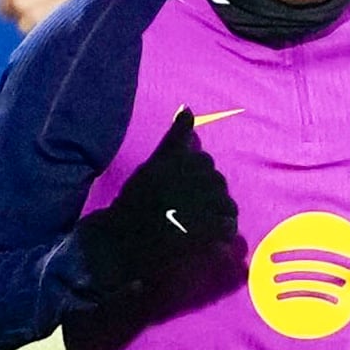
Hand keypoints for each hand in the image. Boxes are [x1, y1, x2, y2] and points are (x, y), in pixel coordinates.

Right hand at [73, 109, 239, 295]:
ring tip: (197, 228)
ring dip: (216, 216)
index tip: (178, 193)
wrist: (122, 241)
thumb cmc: (134, 203)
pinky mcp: (210, 230)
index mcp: (184, 160)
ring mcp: (207, 204)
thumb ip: (175, 138)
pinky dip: (220, 235)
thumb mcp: (154, 164)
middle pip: (218, 183)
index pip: (204, 162)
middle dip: (207, 197)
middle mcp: (198, 177)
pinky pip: (227, 228)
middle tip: (186, 213)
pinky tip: (206, 241)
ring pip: (227, 205)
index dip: (194, 179)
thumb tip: (188, 108)